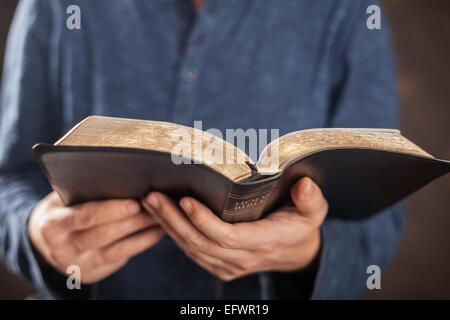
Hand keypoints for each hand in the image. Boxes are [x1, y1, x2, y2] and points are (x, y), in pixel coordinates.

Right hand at [29, 192, 164, 282]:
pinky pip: (120, 259)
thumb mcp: (64, 198)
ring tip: (162, 220)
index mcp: (52, 225)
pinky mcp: (91, 274)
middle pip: (103, 235)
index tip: (134, 203)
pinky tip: (157, 232)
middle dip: (133, 222)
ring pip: (115, 251)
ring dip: (142, 235)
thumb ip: (86, 192)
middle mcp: (62, 249)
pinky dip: (141, 245)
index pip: (84, 216)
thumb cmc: (63, 208)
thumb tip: (125, 177)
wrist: (45, 240)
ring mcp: (77, 265)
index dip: (110, 210)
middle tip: (156, 209)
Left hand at [142, 177, 327, 280]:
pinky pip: (192, 252)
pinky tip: (159, 216)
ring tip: (149, 202)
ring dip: (168, 226)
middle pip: (201, 242)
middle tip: (152, 196)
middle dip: (174, 220)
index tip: (186, 199)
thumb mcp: (314, 212)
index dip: (205, 221)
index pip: (228, 236)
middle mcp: (243, 257)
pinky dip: (173, 235)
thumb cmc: (301, 225)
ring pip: (191, 249)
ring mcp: (228, 265)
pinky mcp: (219, 266)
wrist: (295, 253)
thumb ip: (311, 199)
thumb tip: (304, 185)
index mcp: (264, 241)